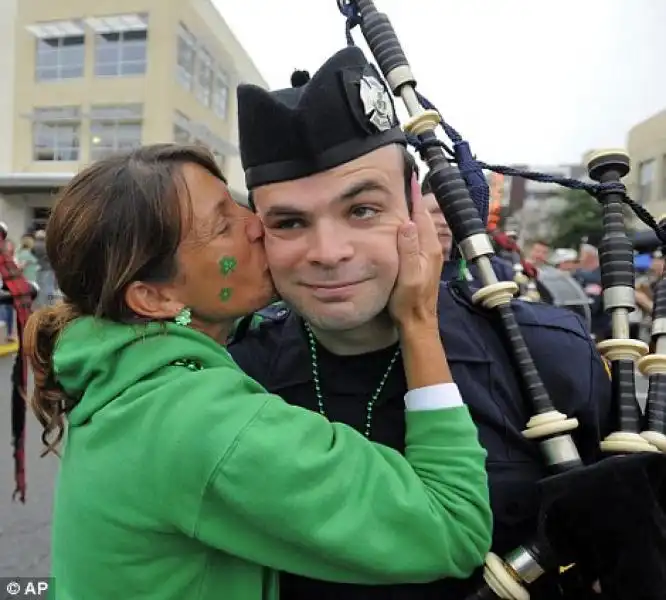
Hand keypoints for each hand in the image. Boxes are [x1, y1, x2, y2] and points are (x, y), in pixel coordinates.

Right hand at [388, 174, 443, 327]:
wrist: (417, 322)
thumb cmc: (409, 302)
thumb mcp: (407, 276)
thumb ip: (408, 250)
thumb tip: (407, 222)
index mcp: (428, 248)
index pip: (420, 214)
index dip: (414, 195)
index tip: (409, 176)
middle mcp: (431, 248)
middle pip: (421, 217)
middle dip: (413, 198)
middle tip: (403, 179)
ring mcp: (428, 255)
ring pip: (419, 226)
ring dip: (412, 210)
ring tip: (402, 195)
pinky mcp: (423, 261)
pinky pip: (417, 236)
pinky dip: (410, 224)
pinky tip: (402, 223)